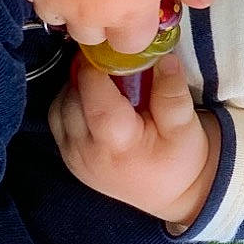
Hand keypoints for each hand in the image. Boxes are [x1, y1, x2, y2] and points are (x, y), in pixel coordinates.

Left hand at [49, 51, 219, 227]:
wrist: (170, 193)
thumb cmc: (179, 159)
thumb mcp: (185, 126)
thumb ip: (172, 93)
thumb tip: (163, 59)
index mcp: (118, 143)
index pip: (93, 95)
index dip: (94, 67)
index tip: (107, 50)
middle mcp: (88, 151)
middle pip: (72, 99)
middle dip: (86, 75)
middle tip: (108, 63)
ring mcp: (74, 157)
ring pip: (60, 107)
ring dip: (76, 88)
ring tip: (103, 82)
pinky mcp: (68, 157)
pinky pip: (58, 119)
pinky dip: (70, 103)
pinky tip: (94, 99)